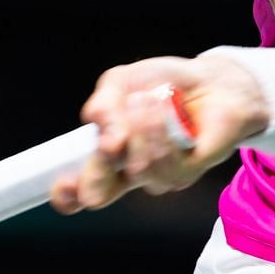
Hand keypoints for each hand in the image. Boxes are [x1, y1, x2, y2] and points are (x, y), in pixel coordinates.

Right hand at [49, 53, 268, 213]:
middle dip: (102, 166)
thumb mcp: (122, 83)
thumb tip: (94, 121)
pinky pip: (167, 163)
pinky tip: (166, 108)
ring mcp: (159, 175)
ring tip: (150, 99)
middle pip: (102, 191)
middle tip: (111, 141)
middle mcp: (130, 172)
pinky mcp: (188, 171)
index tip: (63, 185)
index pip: (80, 189)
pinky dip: (163, 130)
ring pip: (137, 169)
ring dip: (141, 130)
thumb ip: (103, 102)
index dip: (67, 195)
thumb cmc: (165, 83)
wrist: (211, 79)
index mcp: (108, 156)